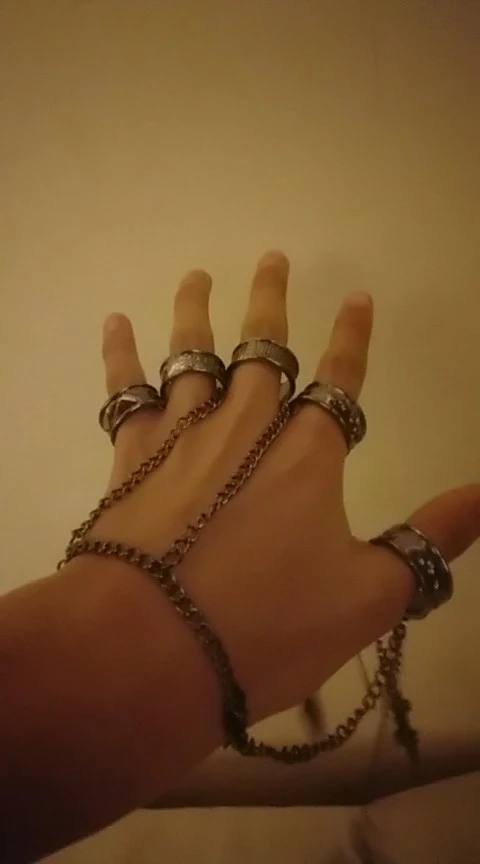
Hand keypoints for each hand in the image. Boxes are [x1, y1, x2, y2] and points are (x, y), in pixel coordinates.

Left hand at [92, 251, 479, 722]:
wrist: (151, 646)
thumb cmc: (266, 624)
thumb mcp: (367, 597)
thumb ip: (428, 542)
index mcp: (308, 454)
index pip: (340, 380)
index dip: (353, 339)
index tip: (358, 297)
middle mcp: (245, 427)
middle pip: (261, 350)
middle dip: (270, 303)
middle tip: (272, 259)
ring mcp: (183, 435)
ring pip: (192, 355)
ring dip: (196, 311)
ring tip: (199, 275)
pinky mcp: (130, 456)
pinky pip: (124, 390)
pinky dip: (120, 354)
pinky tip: (116, 323)